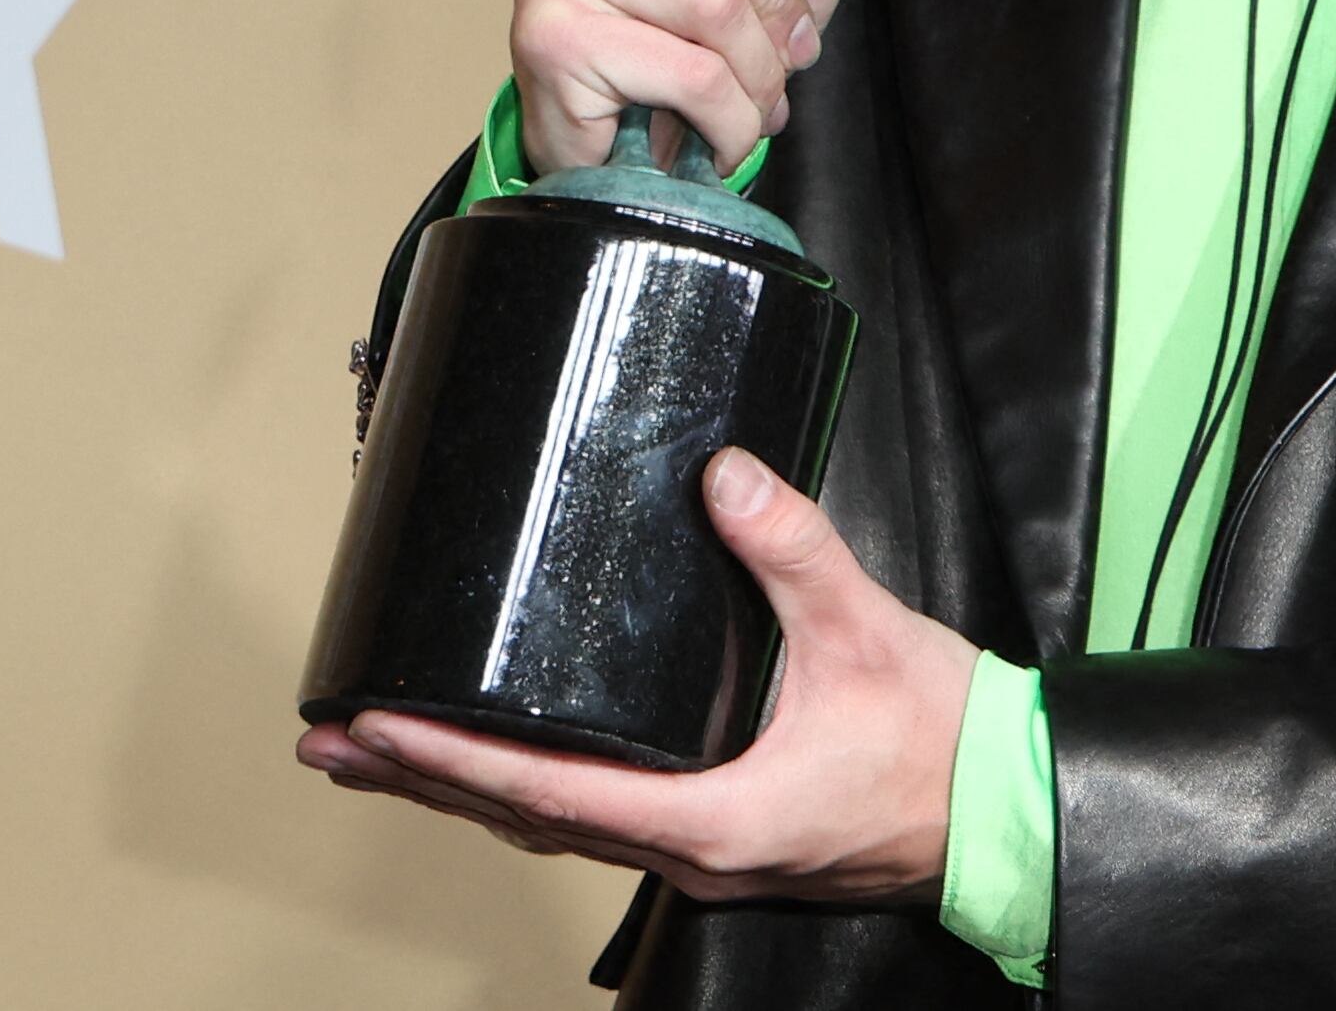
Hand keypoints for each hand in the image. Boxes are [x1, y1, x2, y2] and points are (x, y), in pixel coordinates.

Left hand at [299, 449, 973, 906]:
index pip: (549, 791)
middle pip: (523, 822)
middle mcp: (688, 855)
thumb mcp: (867, 631)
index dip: (453, 757)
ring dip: (464, 793)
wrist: (1002, 810)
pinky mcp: (719, 842)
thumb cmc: (942, 742)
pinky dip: (530, 797)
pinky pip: (598, 826)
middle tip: (332, 746)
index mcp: (711, 816)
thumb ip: (793, 548)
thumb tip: (726, 476)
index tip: (376, 725)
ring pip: (552, 832)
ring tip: (386, 758)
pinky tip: (510, 773)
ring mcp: (700, 858)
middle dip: (422, 781)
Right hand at [511, 0, 895, 177]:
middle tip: (784, 47)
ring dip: (761, 70)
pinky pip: (691, 74)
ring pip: (712, 1)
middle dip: (779, 1)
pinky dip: (731, 118)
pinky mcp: (547, 37)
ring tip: (754, 92)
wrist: (620, 131)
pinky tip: (722, 129)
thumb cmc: (705, 15)